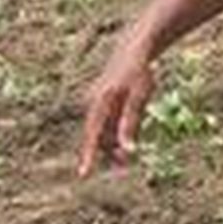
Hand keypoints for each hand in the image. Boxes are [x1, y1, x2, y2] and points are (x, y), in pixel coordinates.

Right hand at [77, 51, 155, 176]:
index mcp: (101, 101)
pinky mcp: (104, 102)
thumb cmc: (139, 72)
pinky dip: (114, 134)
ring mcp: (97, 102)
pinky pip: (106, 123)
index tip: (83, 174)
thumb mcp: (139, 96)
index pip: (92, 135)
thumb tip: (128, 149)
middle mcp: (94, 103)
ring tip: (124, 161)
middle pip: (97, 136)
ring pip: (102, 130)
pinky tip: (125, 143)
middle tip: (122, 168)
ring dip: (111, 145)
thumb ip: (131, 122)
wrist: (135, 49)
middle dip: (106, 153)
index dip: (88, 155)